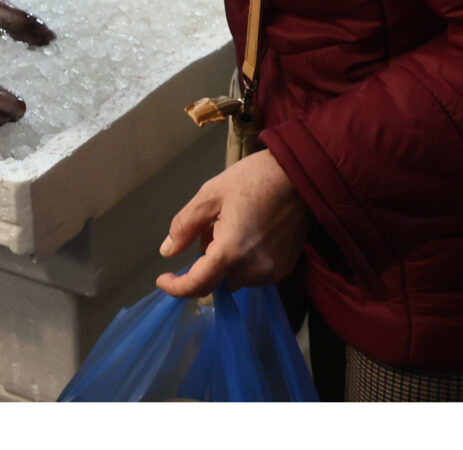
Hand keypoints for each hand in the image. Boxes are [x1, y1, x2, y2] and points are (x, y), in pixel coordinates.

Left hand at [155, 150, 310, 297]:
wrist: (299, 175)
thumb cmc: (252, 179)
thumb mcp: (210, 195)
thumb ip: (185, 227)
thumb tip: (167, 252)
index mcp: (231, 252)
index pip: (198, 285)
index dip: (176, 287)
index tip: (163, 280)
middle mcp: (253, 270)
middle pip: (218, 280)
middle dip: (207, 261)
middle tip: (210, 228)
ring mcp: (272, 272)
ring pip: (236, 278)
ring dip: (227, 262)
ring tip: (233, 226)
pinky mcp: (286, 269)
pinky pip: (255, 274)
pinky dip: (246, 262)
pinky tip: (250, 234)